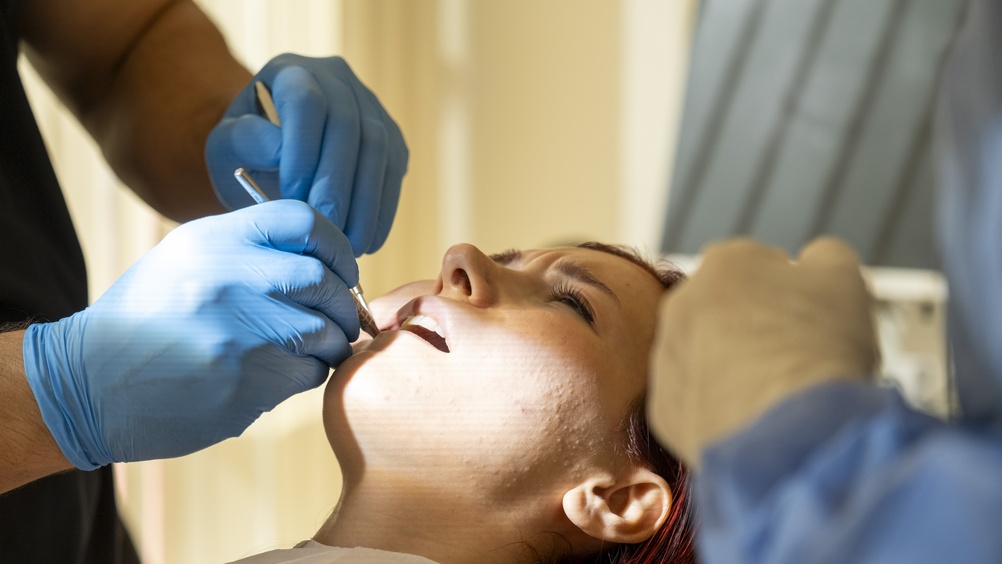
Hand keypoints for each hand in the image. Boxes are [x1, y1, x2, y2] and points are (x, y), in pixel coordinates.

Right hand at [22, 201, 358, 468]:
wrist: (87, 384)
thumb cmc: (144, 320)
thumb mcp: (185, 260)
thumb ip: (247, 249)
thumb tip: (322, 257)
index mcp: (214, 240)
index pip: (304, 220)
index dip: (337, 245)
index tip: (342, 269)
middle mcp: (230, 278)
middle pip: (324, 279)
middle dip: (342, 302)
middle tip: (338, 318)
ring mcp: (240, 332)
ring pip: (325, 331)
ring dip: (327, 344)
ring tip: (302, 350)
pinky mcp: (247, 382)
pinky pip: (310, 373)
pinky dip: (307, 374)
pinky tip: (277, 375)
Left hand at [206, 54, 407, 255]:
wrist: (272, 157)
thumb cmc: (245, 153)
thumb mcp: (227, 147)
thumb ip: (245, 143)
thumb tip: (280, 149)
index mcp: (291, 72)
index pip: (307, 101)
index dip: (304, 149)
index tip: (294, 198)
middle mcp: (337, 79)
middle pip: (349, 125)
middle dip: (339, 183)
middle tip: (328, 229)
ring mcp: (370, 107)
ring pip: (378, 148)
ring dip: (366, 201)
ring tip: (349, 245)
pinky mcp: (391, 138)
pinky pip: (394, 170)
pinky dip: (383, 209)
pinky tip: (368, 241)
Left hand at [647, 237, 879, 467]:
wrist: (792, 432)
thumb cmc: (820, 349)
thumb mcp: (844, 278)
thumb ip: (824, 256)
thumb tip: (812, 258)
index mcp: (725, 261)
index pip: (759, 268)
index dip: (790, 295)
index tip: (810, 321)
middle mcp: (681, 303)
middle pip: (725, 312)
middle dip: (752, 329)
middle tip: (792, 358)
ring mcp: (666, 356)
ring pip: (704, 358)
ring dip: (730, 369)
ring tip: (773, 394)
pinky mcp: (662, 408)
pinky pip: (694, 403)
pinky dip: (718, 410)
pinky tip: (751, 420)